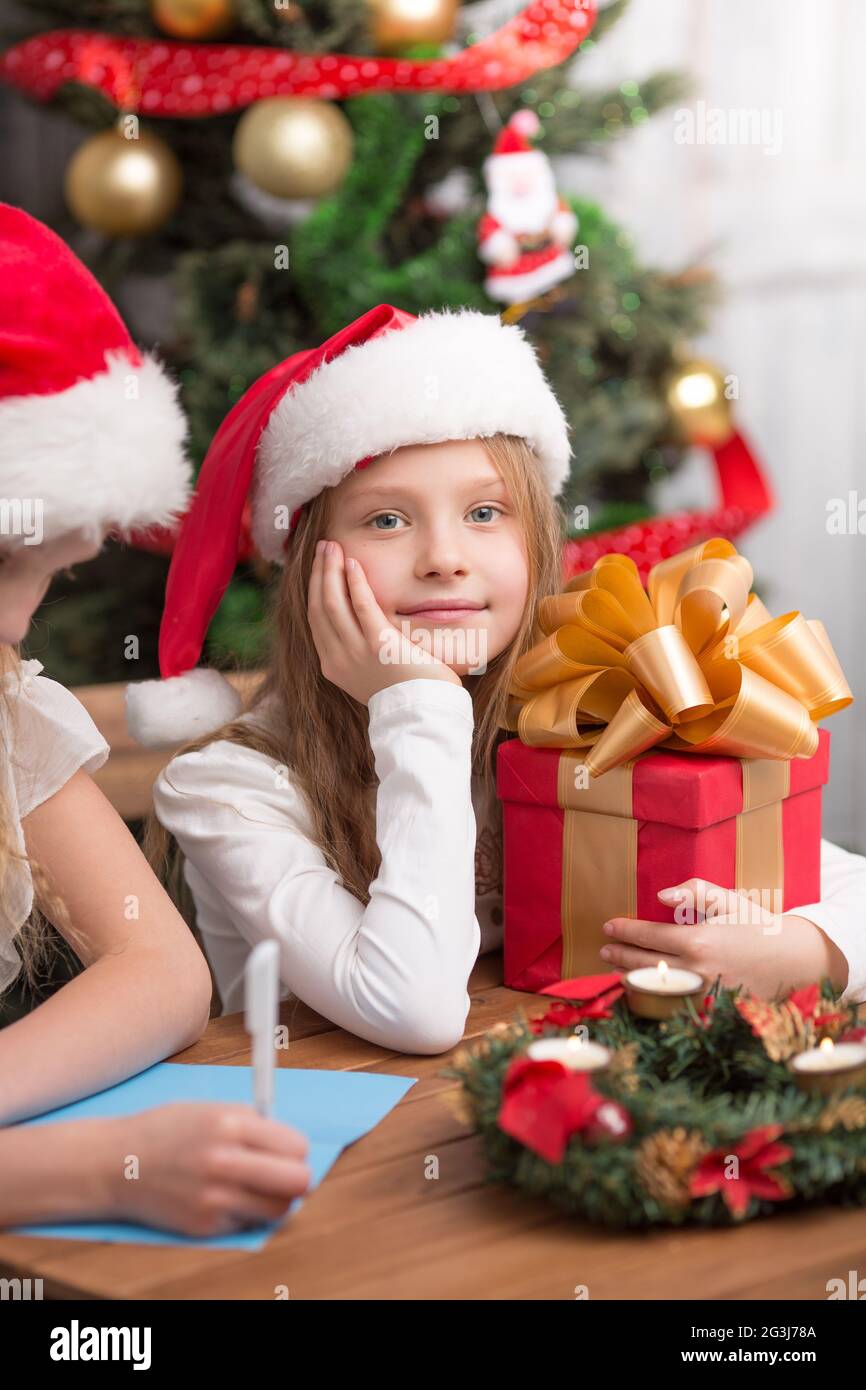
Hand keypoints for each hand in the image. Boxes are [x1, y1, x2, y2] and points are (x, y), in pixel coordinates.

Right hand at [104, 1104, 311, 1237]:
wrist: (115, 1164)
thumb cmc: (165, 1132)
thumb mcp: (210, 1110)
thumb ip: (252, 1124)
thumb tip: (291, 1145)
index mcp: (229, 1124)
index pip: (296, 1146)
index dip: (296, 1149)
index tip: (287, 1151)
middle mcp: (223, 1161)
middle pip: (297, 1181)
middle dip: (297, 1177)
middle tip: (286, 1174)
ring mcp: (214, 1197)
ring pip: (279, 1209)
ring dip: (275, 1199)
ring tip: (256, 1187)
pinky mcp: (204, 1225)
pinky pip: (247, 1222)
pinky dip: (244, 1212)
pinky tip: (224, 1197)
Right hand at [307, 538, 462, 705]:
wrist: (422, 715)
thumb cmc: (406, 695)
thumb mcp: (372, 673)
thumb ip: (360, 652)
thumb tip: (361, 628)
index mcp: (333, 666)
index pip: (316, 620)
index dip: (314, 589)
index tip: (319, 567)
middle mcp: (337, 659)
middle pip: (319, 607)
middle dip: (318, 573)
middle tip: (323, 547)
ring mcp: (356, 652)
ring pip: (332, 603)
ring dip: (330, 571)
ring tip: (332, 546)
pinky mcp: (379, 645)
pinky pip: (361, 606)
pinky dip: (354, 582)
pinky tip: (353, 563)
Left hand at [599, 877, 848, 998]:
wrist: (795, 960)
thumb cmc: (760, 926)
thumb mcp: (729, 901)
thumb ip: (695, 893)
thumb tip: (662, 896)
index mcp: (699, 941)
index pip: (648, 936)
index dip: (624, 930)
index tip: (608, 926)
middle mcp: (697, 971)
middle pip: (644, 964)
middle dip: (620, 955)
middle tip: (604, 948)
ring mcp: (703, 995)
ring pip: (655, 988)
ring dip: (631, 977)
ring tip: (616, 967)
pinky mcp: (711, 1010)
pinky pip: (673, 1003)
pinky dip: (654, 995)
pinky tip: (643, 988)